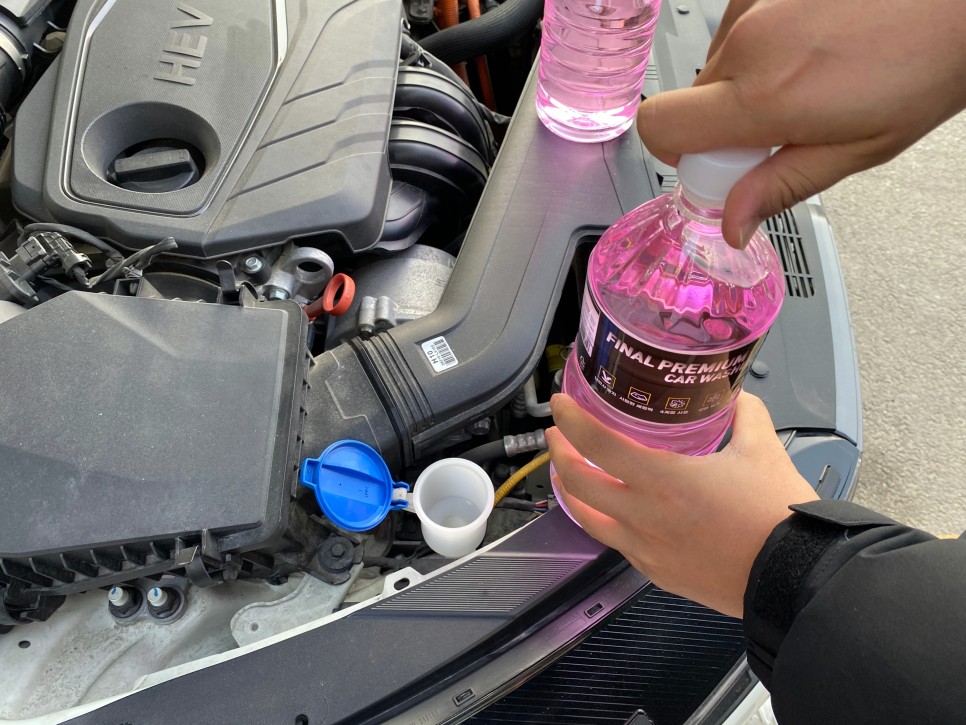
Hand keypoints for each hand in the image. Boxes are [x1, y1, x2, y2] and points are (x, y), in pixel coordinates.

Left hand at [547, 392, 817, 617]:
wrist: (794, 579)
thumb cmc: (777, 515)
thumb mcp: (763, 449)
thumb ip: (745, 415)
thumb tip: (736, 397)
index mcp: (664, 480)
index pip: (598, 444)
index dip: (572, 421)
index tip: (560, 404)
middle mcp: (644, 516)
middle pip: (578, 483)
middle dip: (560, 454)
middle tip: (560, 434)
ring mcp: (646, 549)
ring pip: (588, 519)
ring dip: (572, 491)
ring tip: (571, 472)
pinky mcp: (657, 573)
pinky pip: (616, 543)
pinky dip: (602, 521)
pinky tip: (610, 511)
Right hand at [637, 0, 965, 248]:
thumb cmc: (928, 62)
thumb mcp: (859, 148)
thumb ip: (782, 185)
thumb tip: (732, 222)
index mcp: (765, 94)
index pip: (659, 127)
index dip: (676, 155)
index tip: (718, 167)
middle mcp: (750, 41)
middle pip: (691, 102)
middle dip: (723, 126)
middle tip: (781, 129)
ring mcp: (755, 3)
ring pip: (716, 67)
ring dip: (745, 85)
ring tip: (807, 82)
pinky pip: (737, 32)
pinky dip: (761, 50)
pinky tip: (808, 51)